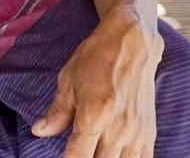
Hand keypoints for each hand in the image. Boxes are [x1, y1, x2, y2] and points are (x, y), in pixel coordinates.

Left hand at [32, 7, 162, 157]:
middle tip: (76, 151)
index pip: (78, 157)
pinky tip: (114, 155)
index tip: (60, 157)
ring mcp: (137, 133)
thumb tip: (39, 132)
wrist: (132, 42)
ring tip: (94, 151)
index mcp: (94, 115)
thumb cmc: (96, 57)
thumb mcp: (68, 80)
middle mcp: (119, 129)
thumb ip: (57, 111)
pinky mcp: (150, 132)